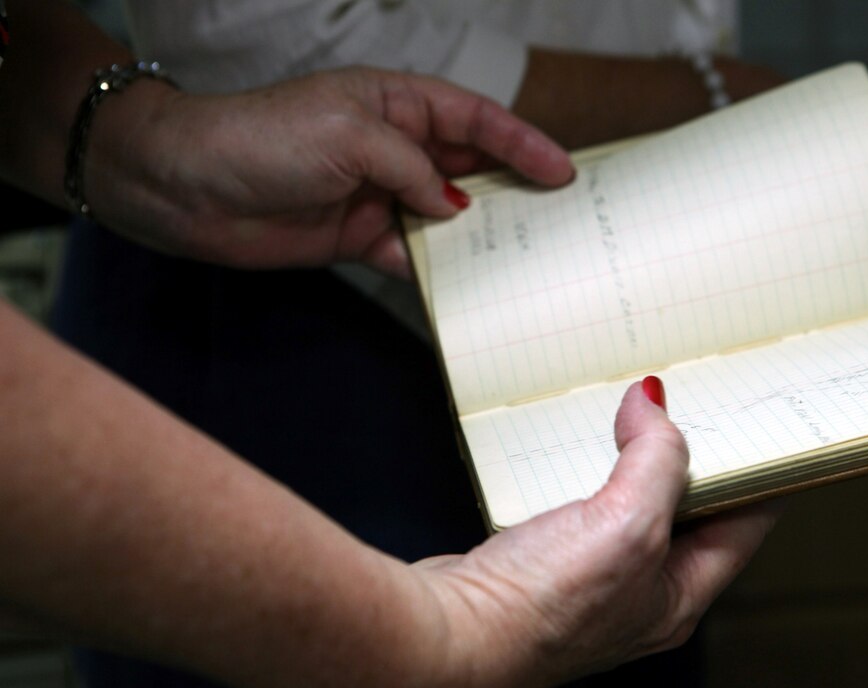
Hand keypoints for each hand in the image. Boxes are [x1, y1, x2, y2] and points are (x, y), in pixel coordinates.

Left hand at [85, 67, 573, 275]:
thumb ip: (412, 168)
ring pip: (448, 217)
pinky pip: (414, 256)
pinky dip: (440, 271)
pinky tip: (471, 287)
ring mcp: (380, 196)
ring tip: (530, 258)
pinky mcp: (361, 239)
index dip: (521, 143)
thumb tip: (454, 207)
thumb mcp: (349, 136)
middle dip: (515, 190)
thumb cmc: (265, 138)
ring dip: (483, 237)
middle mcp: (395, 148)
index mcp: (396, 104)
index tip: (562, 171)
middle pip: (470, 168)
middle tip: (562, 218)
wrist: (188, 189)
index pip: (474, 119)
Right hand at [412, 379, 780, 687]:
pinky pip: (586, 509)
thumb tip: (653, 404)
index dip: (759, 474)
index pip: (743, 525)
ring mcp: (594, 580)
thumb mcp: (626, 524)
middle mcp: (642, 593)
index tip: (761, 426)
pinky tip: (577, 451)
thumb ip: (655, 460)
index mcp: (679, 595)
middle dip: (693, 461)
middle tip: (696, 408)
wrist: (452, 635)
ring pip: (633, 508)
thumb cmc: (539, 609)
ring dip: (636, 463)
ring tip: (639, 418)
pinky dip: (590, 474)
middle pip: (688, 513)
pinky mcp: (550, 564)